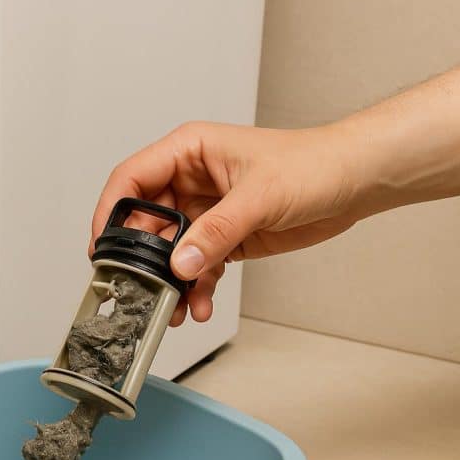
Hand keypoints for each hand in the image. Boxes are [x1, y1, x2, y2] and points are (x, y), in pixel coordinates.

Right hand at [90, 122, 362, 325]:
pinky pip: (196, 266)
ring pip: (169, 251)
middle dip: (142, 259)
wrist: (356, 181)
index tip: (103, 247)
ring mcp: (204, 211)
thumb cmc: (314, 164)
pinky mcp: (222, 237)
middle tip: (139, 288)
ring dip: (168, 282)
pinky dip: (195, 288)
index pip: (131, 179)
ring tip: (173, 307)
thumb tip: (180, 263)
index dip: (110, 212)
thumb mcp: (260, 196)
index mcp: (188, 152)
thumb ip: (216, 232)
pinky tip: (200, 305)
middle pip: (145, 222)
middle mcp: (189, 180)